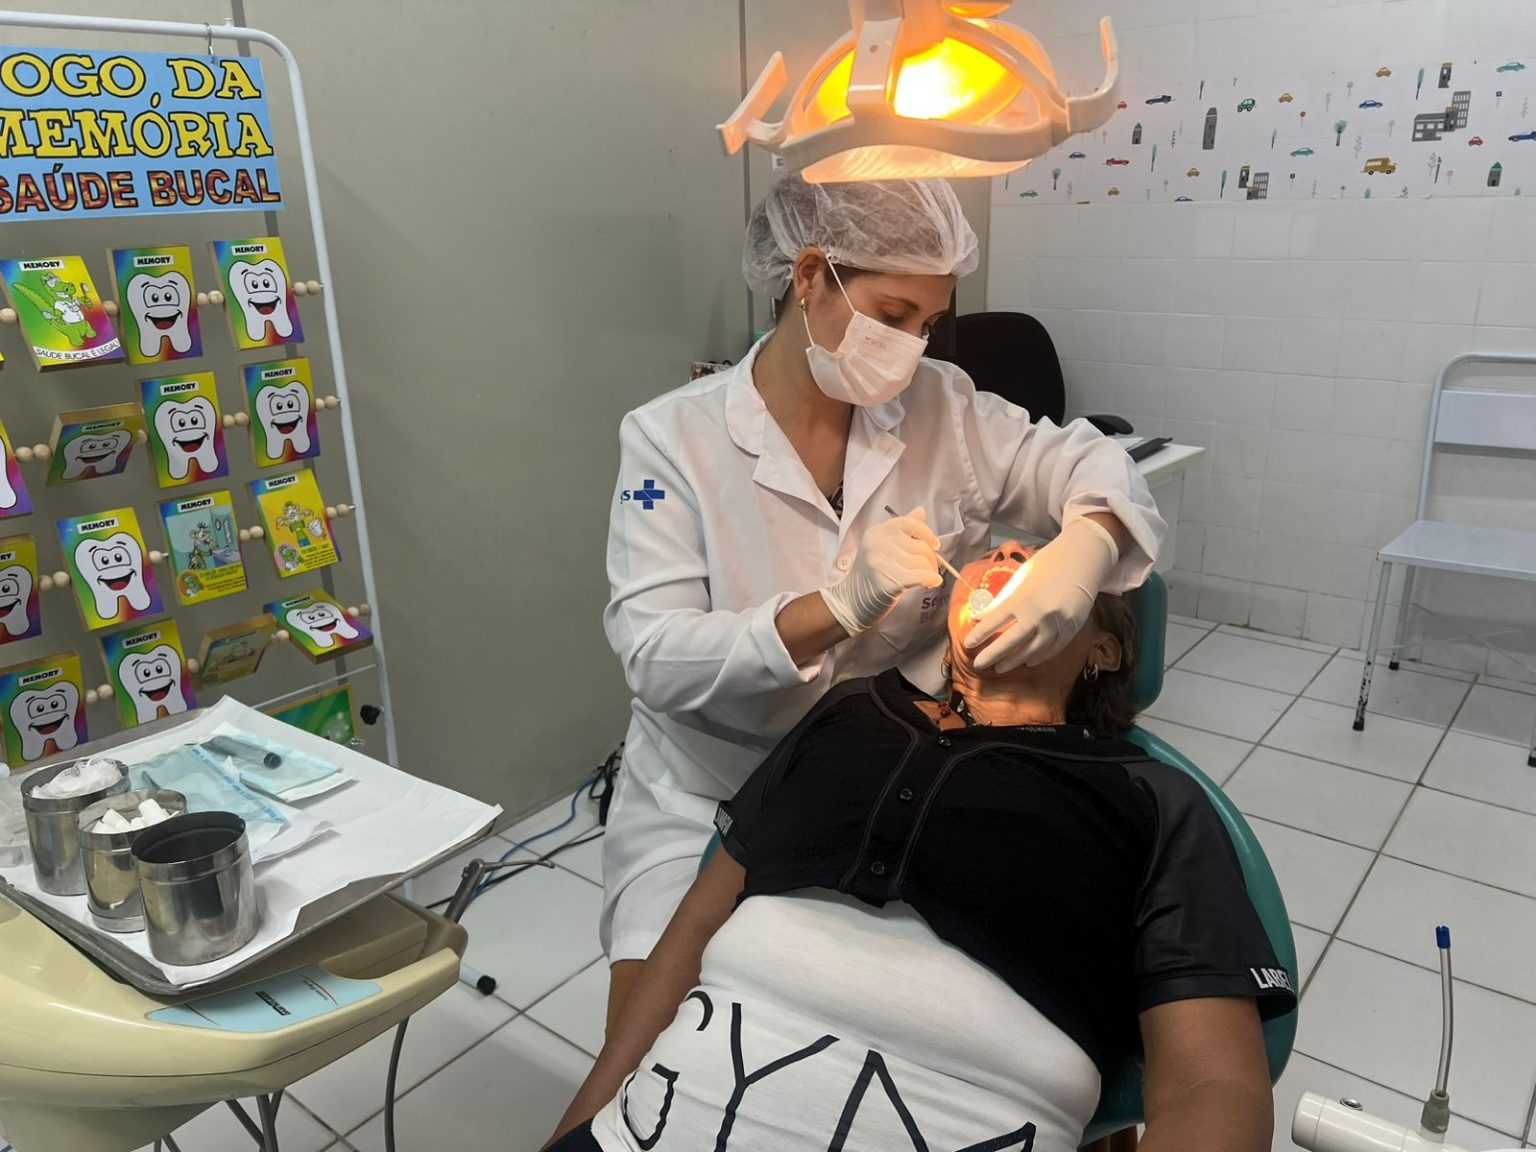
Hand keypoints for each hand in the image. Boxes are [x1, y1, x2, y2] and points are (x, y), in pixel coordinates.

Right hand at [821, 507, 942, 634]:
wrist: (852, 601)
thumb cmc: (871, 575)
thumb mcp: (883, 546)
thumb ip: (902, 528)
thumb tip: (921, 510)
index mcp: (877, 532)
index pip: (910, 523)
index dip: (927, 533)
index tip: (934, 545)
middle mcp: (878, 544)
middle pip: (920, 545)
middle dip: (932, 559)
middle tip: (930, 570)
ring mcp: (881, 562)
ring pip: (922, 562)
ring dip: (931, 572)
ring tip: (927, 579)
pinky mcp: (888, 581)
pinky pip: (921, 575)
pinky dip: (931, 579)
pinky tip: (932, 583)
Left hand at [963, 517, 1118, 672]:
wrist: (1082, 560)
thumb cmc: (1046, 566)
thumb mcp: (1019, 578)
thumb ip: (1001, 600)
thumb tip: (980, 616)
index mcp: (1022, 598)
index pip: (994, 621)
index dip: (980, 634)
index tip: (968, 643)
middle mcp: (1038, 613)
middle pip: (1010, 641)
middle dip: (992, 655)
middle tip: (978, 664)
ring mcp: (1057, 623)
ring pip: (1032, 650)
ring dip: (1014, 661)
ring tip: (1000, 668)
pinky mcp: (1071, 628)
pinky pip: (1052, 649)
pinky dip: (1039, 657)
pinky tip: (1027, 661)